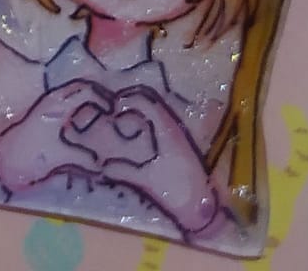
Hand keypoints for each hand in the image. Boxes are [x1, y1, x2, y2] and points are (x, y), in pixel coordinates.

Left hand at [0, 80, 111, 192]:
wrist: (7, 154)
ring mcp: (47, 102)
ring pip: (72, 91)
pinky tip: (83, 118)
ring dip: (88, 97)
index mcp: (59, 106)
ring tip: (101, 111)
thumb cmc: (32, 153)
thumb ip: (83, 160)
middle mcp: (53, 99)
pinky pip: (65, 98)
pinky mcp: (43, 109)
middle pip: (80, 86)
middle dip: (98, 93)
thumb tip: (102, 165)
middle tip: (112, 107)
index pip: (86, 92)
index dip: (103, 99)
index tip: (113, 111)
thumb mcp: (60, 157)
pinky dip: (78, 102)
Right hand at [98, 86, 219, 233]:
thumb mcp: (148, 181)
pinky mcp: (182, 144)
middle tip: (116, 107)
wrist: (205, 206)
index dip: (129, 100)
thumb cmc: (178, 191)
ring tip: (124, 116)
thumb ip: (124, 172)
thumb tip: (102, 166)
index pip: (147, 103)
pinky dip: (150, 120)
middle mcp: (176, 127)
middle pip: (154, 102)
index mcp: (167, 131)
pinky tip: (140, 131)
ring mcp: (181, 135)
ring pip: (160, 111)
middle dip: (134, 100)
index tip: (113, 108)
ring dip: (143, 109)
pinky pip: (164, 122)